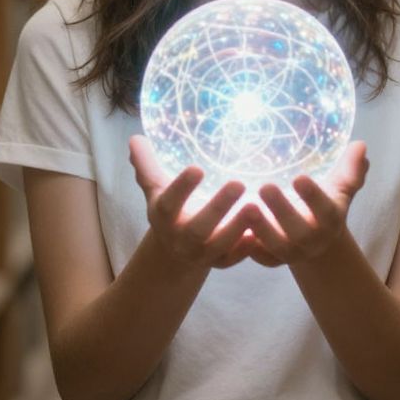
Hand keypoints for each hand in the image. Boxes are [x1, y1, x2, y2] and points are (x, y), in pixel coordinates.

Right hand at [128, 134, 264, 269]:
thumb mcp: (155, 188)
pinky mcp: (221, 262)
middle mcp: (181, 238)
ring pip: (220, 245)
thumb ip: (146, 164)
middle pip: (198, 228)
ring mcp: (202, 253)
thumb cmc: (169, 209)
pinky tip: (263, 232)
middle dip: (218, 208)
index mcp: (164, 216)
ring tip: (257, 206)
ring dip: (238, 228)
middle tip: (238, 183)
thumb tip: (135, 137)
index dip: (181, 188)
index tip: (197, 168)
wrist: (173, 252)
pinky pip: (235, 259)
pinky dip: (247, 248)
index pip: (169, 203)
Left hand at [244, 142, 368, 267]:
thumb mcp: (340, 188)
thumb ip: (350, 168)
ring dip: (261, 229)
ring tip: (245, 207)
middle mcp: (312, 239)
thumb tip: (360, 144)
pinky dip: (246, 248)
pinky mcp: (272, 259)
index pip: (325, 209)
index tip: (299, 177)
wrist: (319, 243)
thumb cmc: (326, 205)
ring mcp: (291, 252)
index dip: (313, 196)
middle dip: (282, 210)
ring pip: (276, 246)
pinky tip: (233, 231)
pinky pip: (259, 258)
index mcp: (330, 219)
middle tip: (264, 187)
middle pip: (298, 230)